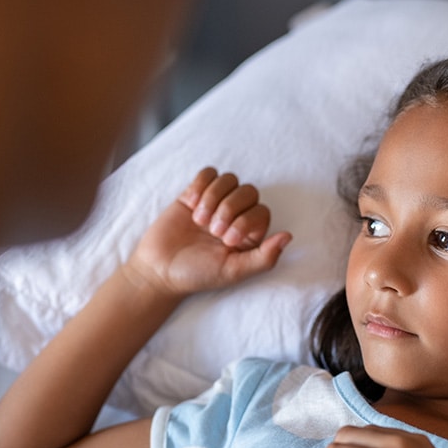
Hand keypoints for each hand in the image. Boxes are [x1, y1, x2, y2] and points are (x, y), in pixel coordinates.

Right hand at [123, 167, 291, 295]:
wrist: (159, 269)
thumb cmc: (198, 274)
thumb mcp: (234, 271)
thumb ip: (264, 257)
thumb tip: (288, 236)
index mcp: (249, 235)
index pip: (261, 211)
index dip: (246, 221)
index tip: (227, 241)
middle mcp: (236, 216)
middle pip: (248, 191)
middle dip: (230, 208)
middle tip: (213, 232)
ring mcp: (215, 203)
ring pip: (229, 179)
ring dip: (214, 198)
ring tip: (199, 221)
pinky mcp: (194, 194)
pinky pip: (208, 173)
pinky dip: (200, 185)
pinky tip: (190, 205)